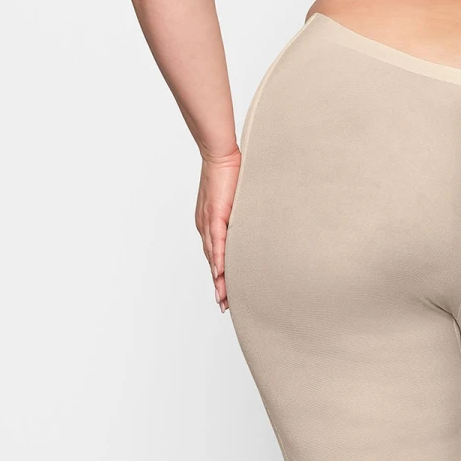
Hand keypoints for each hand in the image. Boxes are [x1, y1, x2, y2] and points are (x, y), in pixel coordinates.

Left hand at [195, 151, 241, 312]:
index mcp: (209, 225)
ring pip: (213, 257)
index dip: (219, 276)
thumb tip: (255, 224)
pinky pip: (217, 243)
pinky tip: (221, 275)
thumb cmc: (230, 173)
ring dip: (218, 279)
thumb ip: (240, 215)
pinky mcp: (215, 216)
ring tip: (223, 297)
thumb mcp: (236, 200)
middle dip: (218, 285)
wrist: (220, 155)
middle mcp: (205, 227)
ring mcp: (208, 222)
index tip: (224, 294)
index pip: (215, 256)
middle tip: (223, 306)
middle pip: (213, 262)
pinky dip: (219, 260)